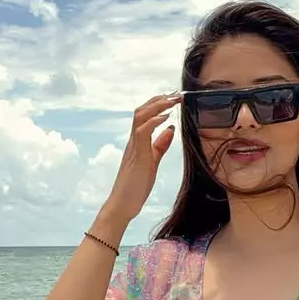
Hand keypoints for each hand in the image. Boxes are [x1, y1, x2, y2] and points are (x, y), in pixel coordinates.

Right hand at [103, 92, 179, 222]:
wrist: (121, 205)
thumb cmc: (135, 187)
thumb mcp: (152, 161)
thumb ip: (159, 145)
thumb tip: (170, 129)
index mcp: (137, 142)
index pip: (145, 115)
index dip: (158, 103)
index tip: (174, 97)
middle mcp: (133, 141)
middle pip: (141, 110)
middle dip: (159, 99)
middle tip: (176, 94)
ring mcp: (134, 147)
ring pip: (140, 116)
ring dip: (158, 105)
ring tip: (173, 100)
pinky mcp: (137, 156)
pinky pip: (142, 132)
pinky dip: (153, 121)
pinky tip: (165, 117)